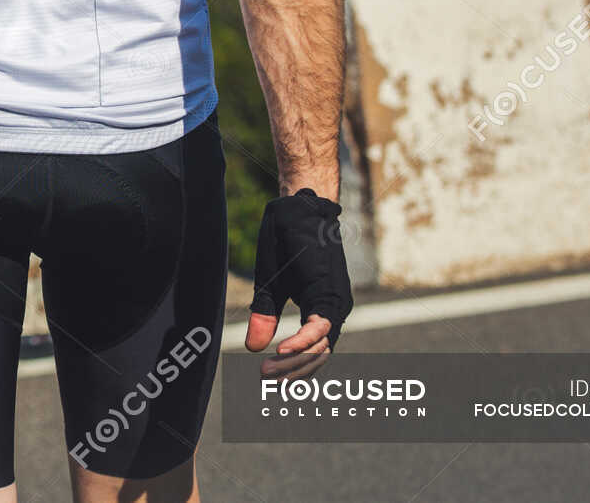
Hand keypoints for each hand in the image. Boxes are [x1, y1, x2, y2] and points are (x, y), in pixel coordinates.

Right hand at [244, 188, 352, 379]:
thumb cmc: (284, 242)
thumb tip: (254, 347)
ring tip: (267, 369)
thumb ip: (265, 315)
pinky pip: (321, 325)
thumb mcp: (269, 284)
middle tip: (264, 379)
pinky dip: (303, 340)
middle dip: (291, 372)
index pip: (313, 351)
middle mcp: (333, 309)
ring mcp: (335, 301)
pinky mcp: (329, 290)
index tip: (267, 379)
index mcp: (320, 308)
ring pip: (322, 346)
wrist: (293, 209)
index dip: (292, 369)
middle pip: (318, 356)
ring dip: (295, 361)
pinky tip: (281, 348)